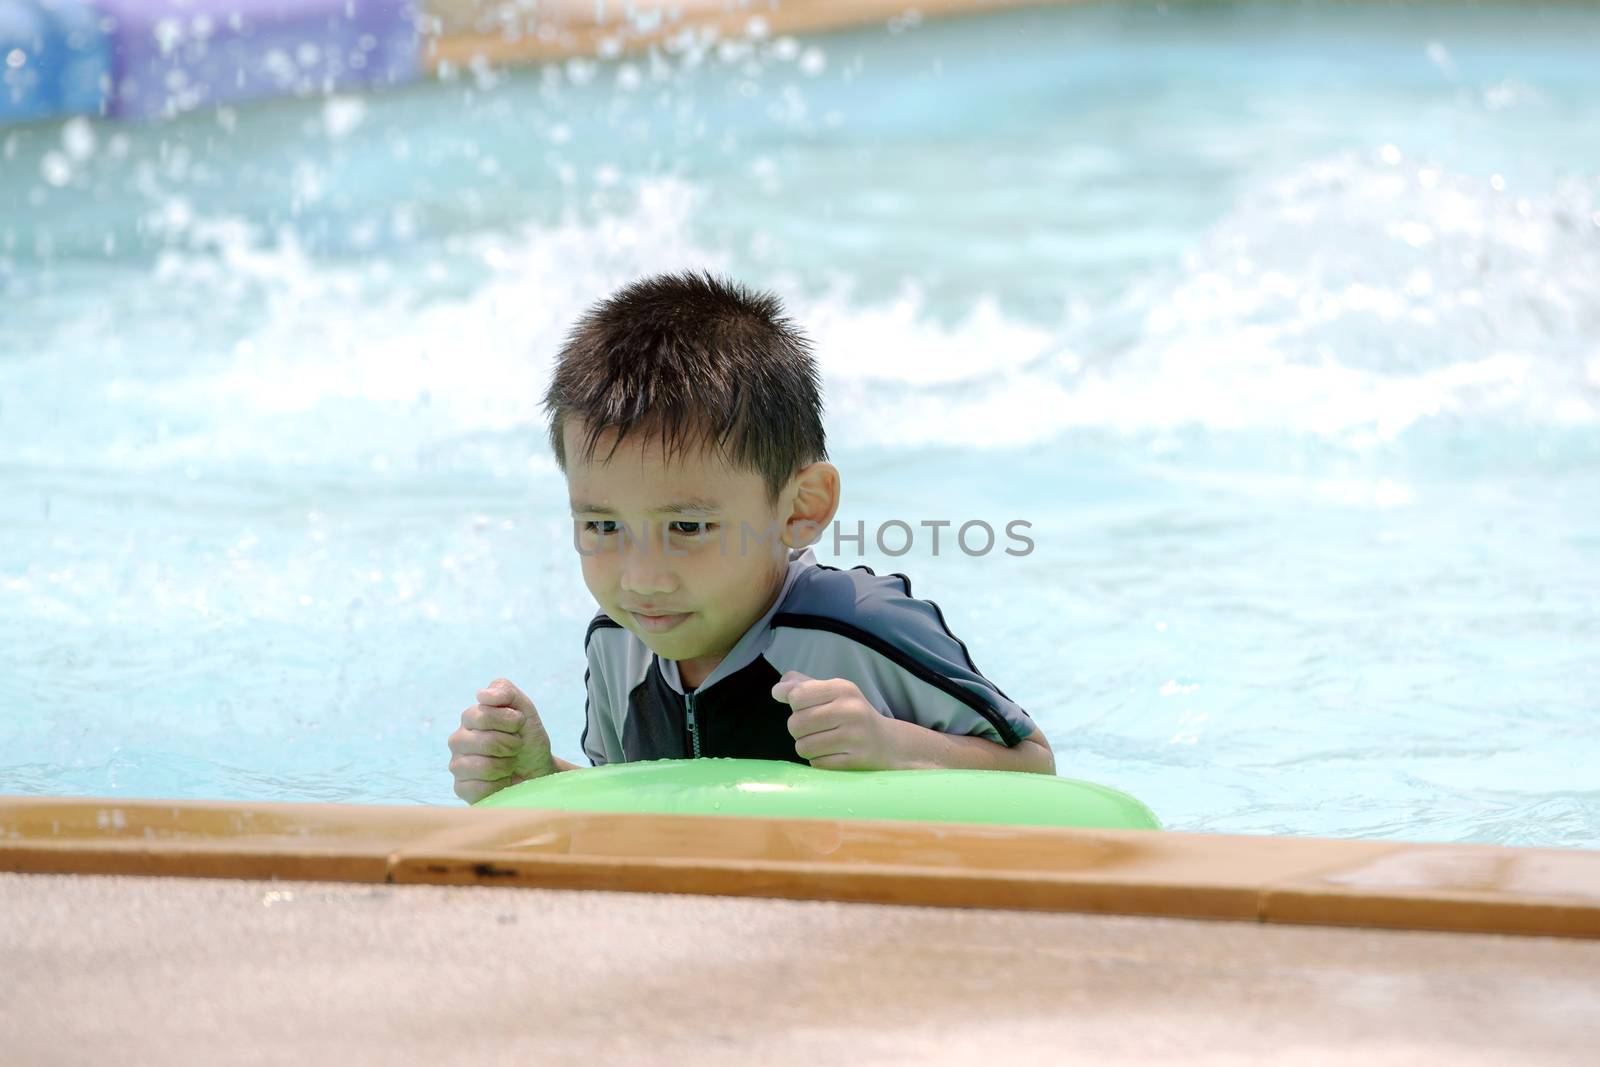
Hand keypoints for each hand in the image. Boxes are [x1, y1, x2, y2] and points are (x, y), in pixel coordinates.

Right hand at [447, 678, 556, 802]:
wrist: (537, 769)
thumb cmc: (527, 737)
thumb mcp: (523, 708)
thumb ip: (505, 692)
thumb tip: (481, 695)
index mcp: (470, 718)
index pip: (483, 714)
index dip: (510, 721)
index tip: (519, 725)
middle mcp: (458, 740)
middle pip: (484, 742)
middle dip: (510, 745)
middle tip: (516, 747)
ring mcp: (457, 765)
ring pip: (481, 767)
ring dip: (506, 766)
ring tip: (510, 764)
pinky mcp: (460, 788)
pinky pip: (478, 789)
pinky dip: (499, 785)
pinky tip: (502, 781)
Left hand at [771, 670, 904, 770]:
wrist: (890, 744)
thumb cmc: (853, 714)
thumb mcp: (834, 692)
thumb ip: (803, 685)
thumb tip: (778, 690)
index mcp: (843, 688)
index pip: (797, 696)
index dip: (792, 704)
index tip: (799, 707)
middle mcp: (850, 710)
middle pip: (795, 724)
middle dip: (798, 729)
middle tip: (814, 728)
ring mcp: (854, 737)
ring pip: (803, 747)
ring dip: (807, 747)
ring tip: (822, 742)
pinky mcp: (855, 760)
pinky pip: (817, 763)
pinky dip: (819, 761)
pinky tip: (832, 754)